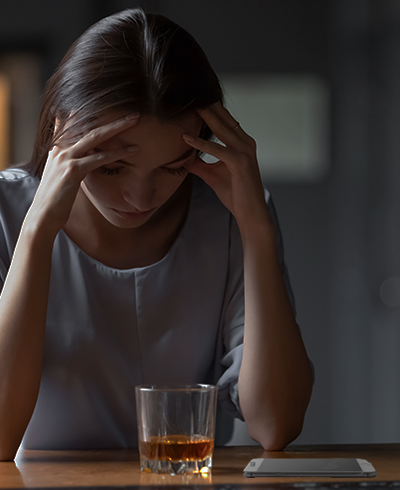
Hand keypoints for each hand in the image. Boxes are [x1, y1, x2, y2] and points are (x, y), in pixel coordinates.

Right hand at [26, 114, 139, 237]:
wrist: (43, 216)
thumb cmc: (57, 200)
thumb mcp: (64, 177)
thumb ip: (75, 164)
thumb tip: (89, 160)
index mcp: (58, 148)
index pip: (74, 123)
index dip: (92, 114)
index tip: (112, 109)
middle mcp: (60, 149)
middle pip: (89, 126)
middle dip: (113, 119)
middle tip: (133, 113)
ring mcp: (65, 158)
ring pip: (96, 136)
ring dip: (118, 127)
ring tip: (135, 121)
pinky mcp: (73, 171)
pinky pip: (99, 158)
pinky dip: (117, 153)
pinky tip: (132, 150)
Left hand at [183, 103, 269, 229]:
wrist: (250, 213)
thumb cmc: (235, 194)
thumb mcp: (211, 175)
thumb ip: (199, 163)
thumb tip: (182, 157)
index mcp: (242, 143)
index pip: (224, 120)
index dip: (210, 109)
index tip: (193, 98)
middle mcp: (246, 143)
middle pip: (223, 119)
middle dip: (206, 105)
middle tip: (189, 92)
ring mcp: (245, 152)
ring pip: (221, 129)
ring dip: (204, 116)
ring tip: (188, 105)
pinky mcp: (240, 163)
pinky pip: (218, 150)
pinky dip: (201, 144)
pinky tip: (187, 138)